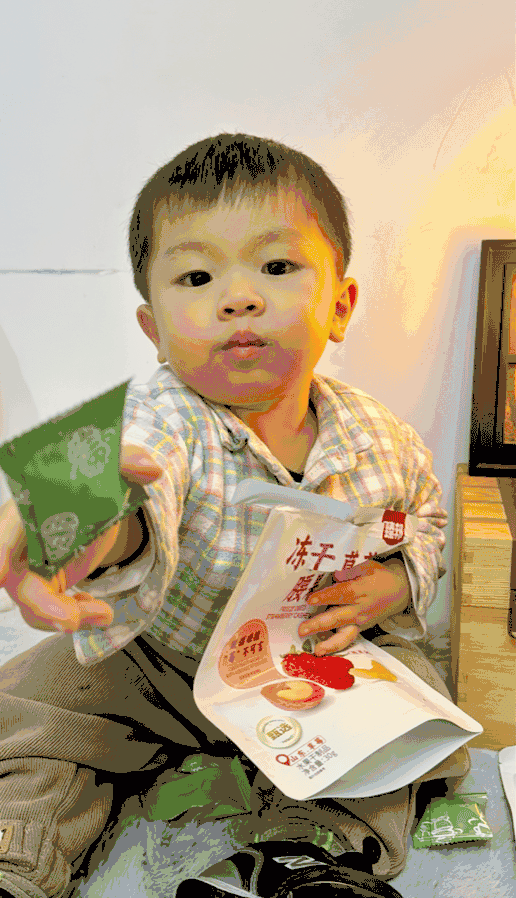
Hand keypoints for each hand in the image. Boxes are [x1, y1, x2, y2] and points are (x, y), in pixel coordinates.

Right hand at [0, 445, 161, 633]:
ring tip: (105, 614)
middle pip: (19, 580)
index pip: (5, 530)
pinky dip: (76, 617)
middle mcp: (22, 541)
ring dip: (67, 617)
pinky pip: (51, 612)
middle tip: (72, 620)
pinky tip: (100, 611)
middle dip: (43, 606)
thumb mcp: (111, 467)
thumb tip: (151, 467)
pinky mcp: (46, 583)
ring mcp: (31, 566)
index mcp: (28, 509)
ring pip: (33, 605)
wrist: (100, 500)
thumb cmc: (92, 481)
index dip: (1, 550)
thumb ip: (126, 461)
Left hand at [298, 557, 409, 654]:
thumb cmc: (380, 576)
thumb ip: (350, 570)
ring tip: (316, 650)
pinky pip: (348, 639)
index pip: (342, 594)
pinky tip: (322, 650)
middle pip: (338, 618)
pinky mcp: (361, 629)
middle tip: (302, 630)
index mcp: (361, 590)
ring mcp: (361, 621)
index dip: (326, 597)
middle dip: (319, 624)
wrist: (400, 591)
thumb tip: (335, 575)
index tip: (310, 600)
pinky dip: (336, 646)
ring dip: (329, 643)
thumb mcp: (368, 566)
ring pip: (345, 635)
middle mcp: (360, 609)